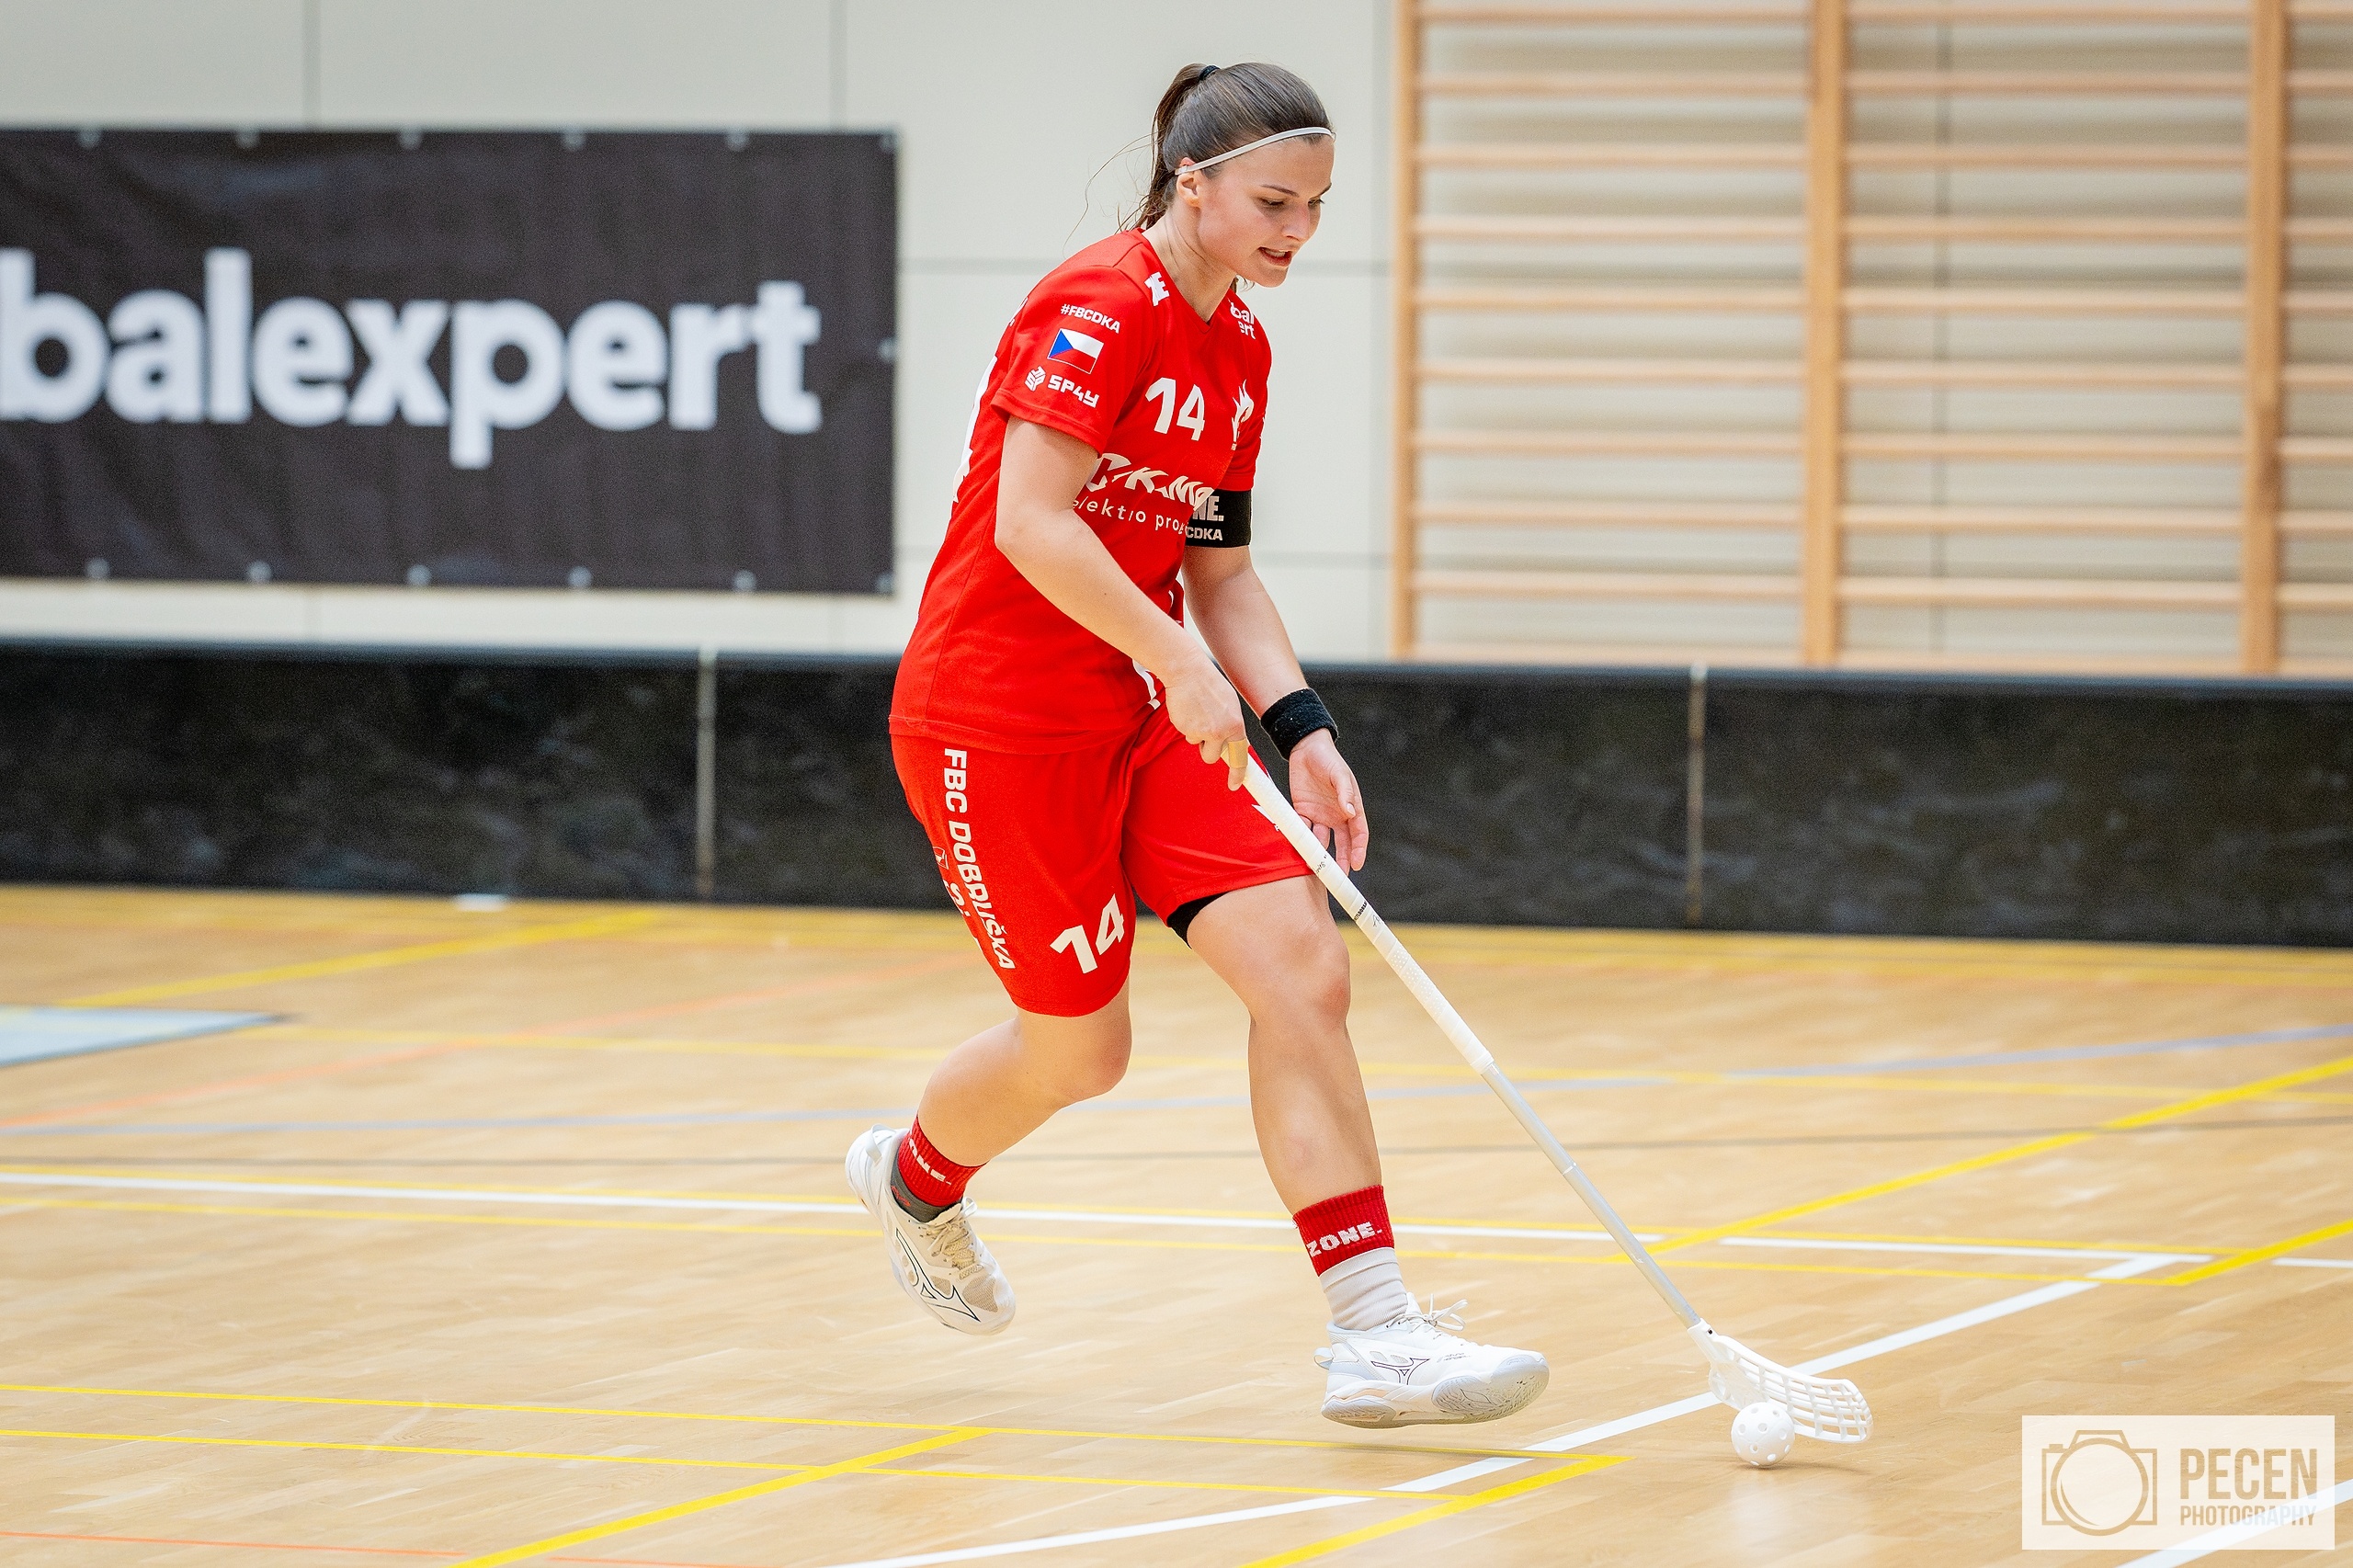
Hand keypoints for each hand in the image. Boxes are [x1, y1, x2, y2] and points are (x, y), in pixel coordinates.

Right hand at [1164, 654, 1248, 788]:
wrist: (1188, 671)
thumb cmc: (1209, 684)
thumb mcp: (1230, 705)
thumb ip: (1232, 726)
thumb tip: (1232, 743)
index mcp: (1235, 724)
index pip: (1240, 756)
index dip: (1238, 773)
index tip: (1235, 784)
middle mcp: (1220, 731)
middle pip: (1212, 757)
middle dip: (1208, 750)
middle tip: (1206, 732)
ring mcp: (1202, 731)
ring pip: (1198, 746)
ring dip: (1197, 736)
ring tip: (1197, 714)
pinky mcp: (1185, 729)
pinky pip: (1187, 735)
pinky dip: (1187, 726)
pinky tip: (1189, 710)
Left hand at [1286, 729, 1367, 870]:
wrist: (1304, 748)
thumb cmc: (1328, 760)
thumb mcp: (1340, 774)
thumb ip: (1345, 793)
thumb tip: (1350, 812)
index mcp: (1351, 807)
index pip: (1358, 833)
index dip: (1359, 850)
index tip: (1357, 864)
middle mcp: (1337, 815)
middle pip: (1342, 843)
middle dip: (1342, 860)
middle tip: (1338, 877)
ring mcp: (1320, 815)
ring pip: (1322, 840)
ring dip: (1319, 854)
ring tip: (1316, 867)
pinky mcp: (1303, 812)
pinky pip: (1302, 830)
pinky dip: (1300, 840)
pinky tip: (1298, 848)